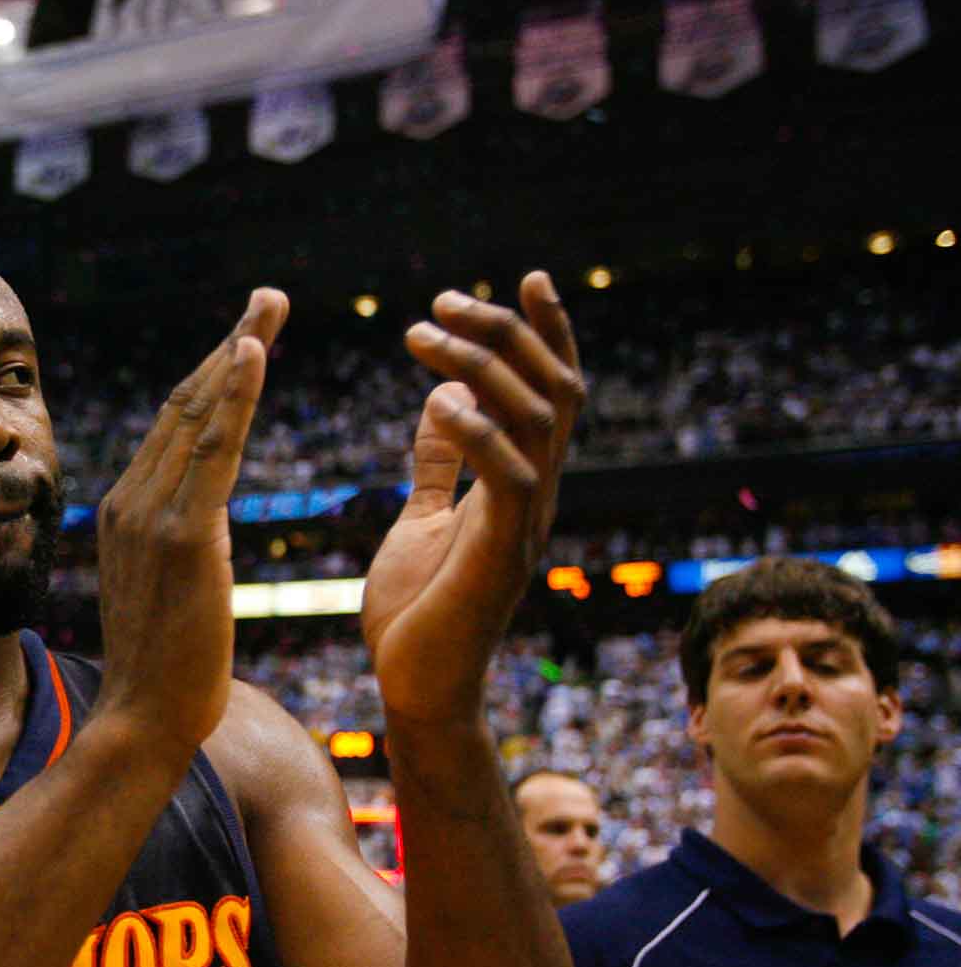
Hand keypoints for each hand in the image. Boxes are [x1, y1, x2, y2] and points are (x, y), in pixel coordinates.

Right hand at [93, 288, 289, 754]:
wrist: (144, 723)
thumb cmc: (166, 677)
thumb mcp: (164, 595)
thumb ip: (172, 550)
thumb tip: (189, 534)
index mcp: (124, 511)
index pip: (175, 428)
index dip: (213, 376)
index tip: (246, 336)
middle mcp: (129, 500)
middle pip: (185, 404)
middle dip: (230, 344)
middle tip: (269, 297)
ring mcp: (150, 514)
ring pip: (198, 413)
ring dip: (238, 350)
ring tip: (271, 305)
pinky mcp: (181, 535)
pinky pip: (212, 449)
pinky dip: (233, 395)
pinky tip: (253, 352)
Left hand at [363, 273, 583, 722]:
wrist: (415, 689)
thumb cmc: (418, 610)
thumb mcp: (423, 518)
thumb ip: (439, 464)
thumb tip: (441, 399)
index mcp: (517, 483)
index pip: (549, 392)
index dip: (546, 333)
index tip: (527, 277)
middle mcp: (534, 496)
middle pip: (551, 389)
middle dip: (505, 333)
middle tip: (442, 300)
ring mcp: (524, 524)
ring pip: (535, 420)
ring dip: (480, 367)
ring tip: (420, 336)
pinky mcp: (501, 555)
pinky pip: (508, 478)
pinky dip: (478, 432)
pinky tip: (440, 401)